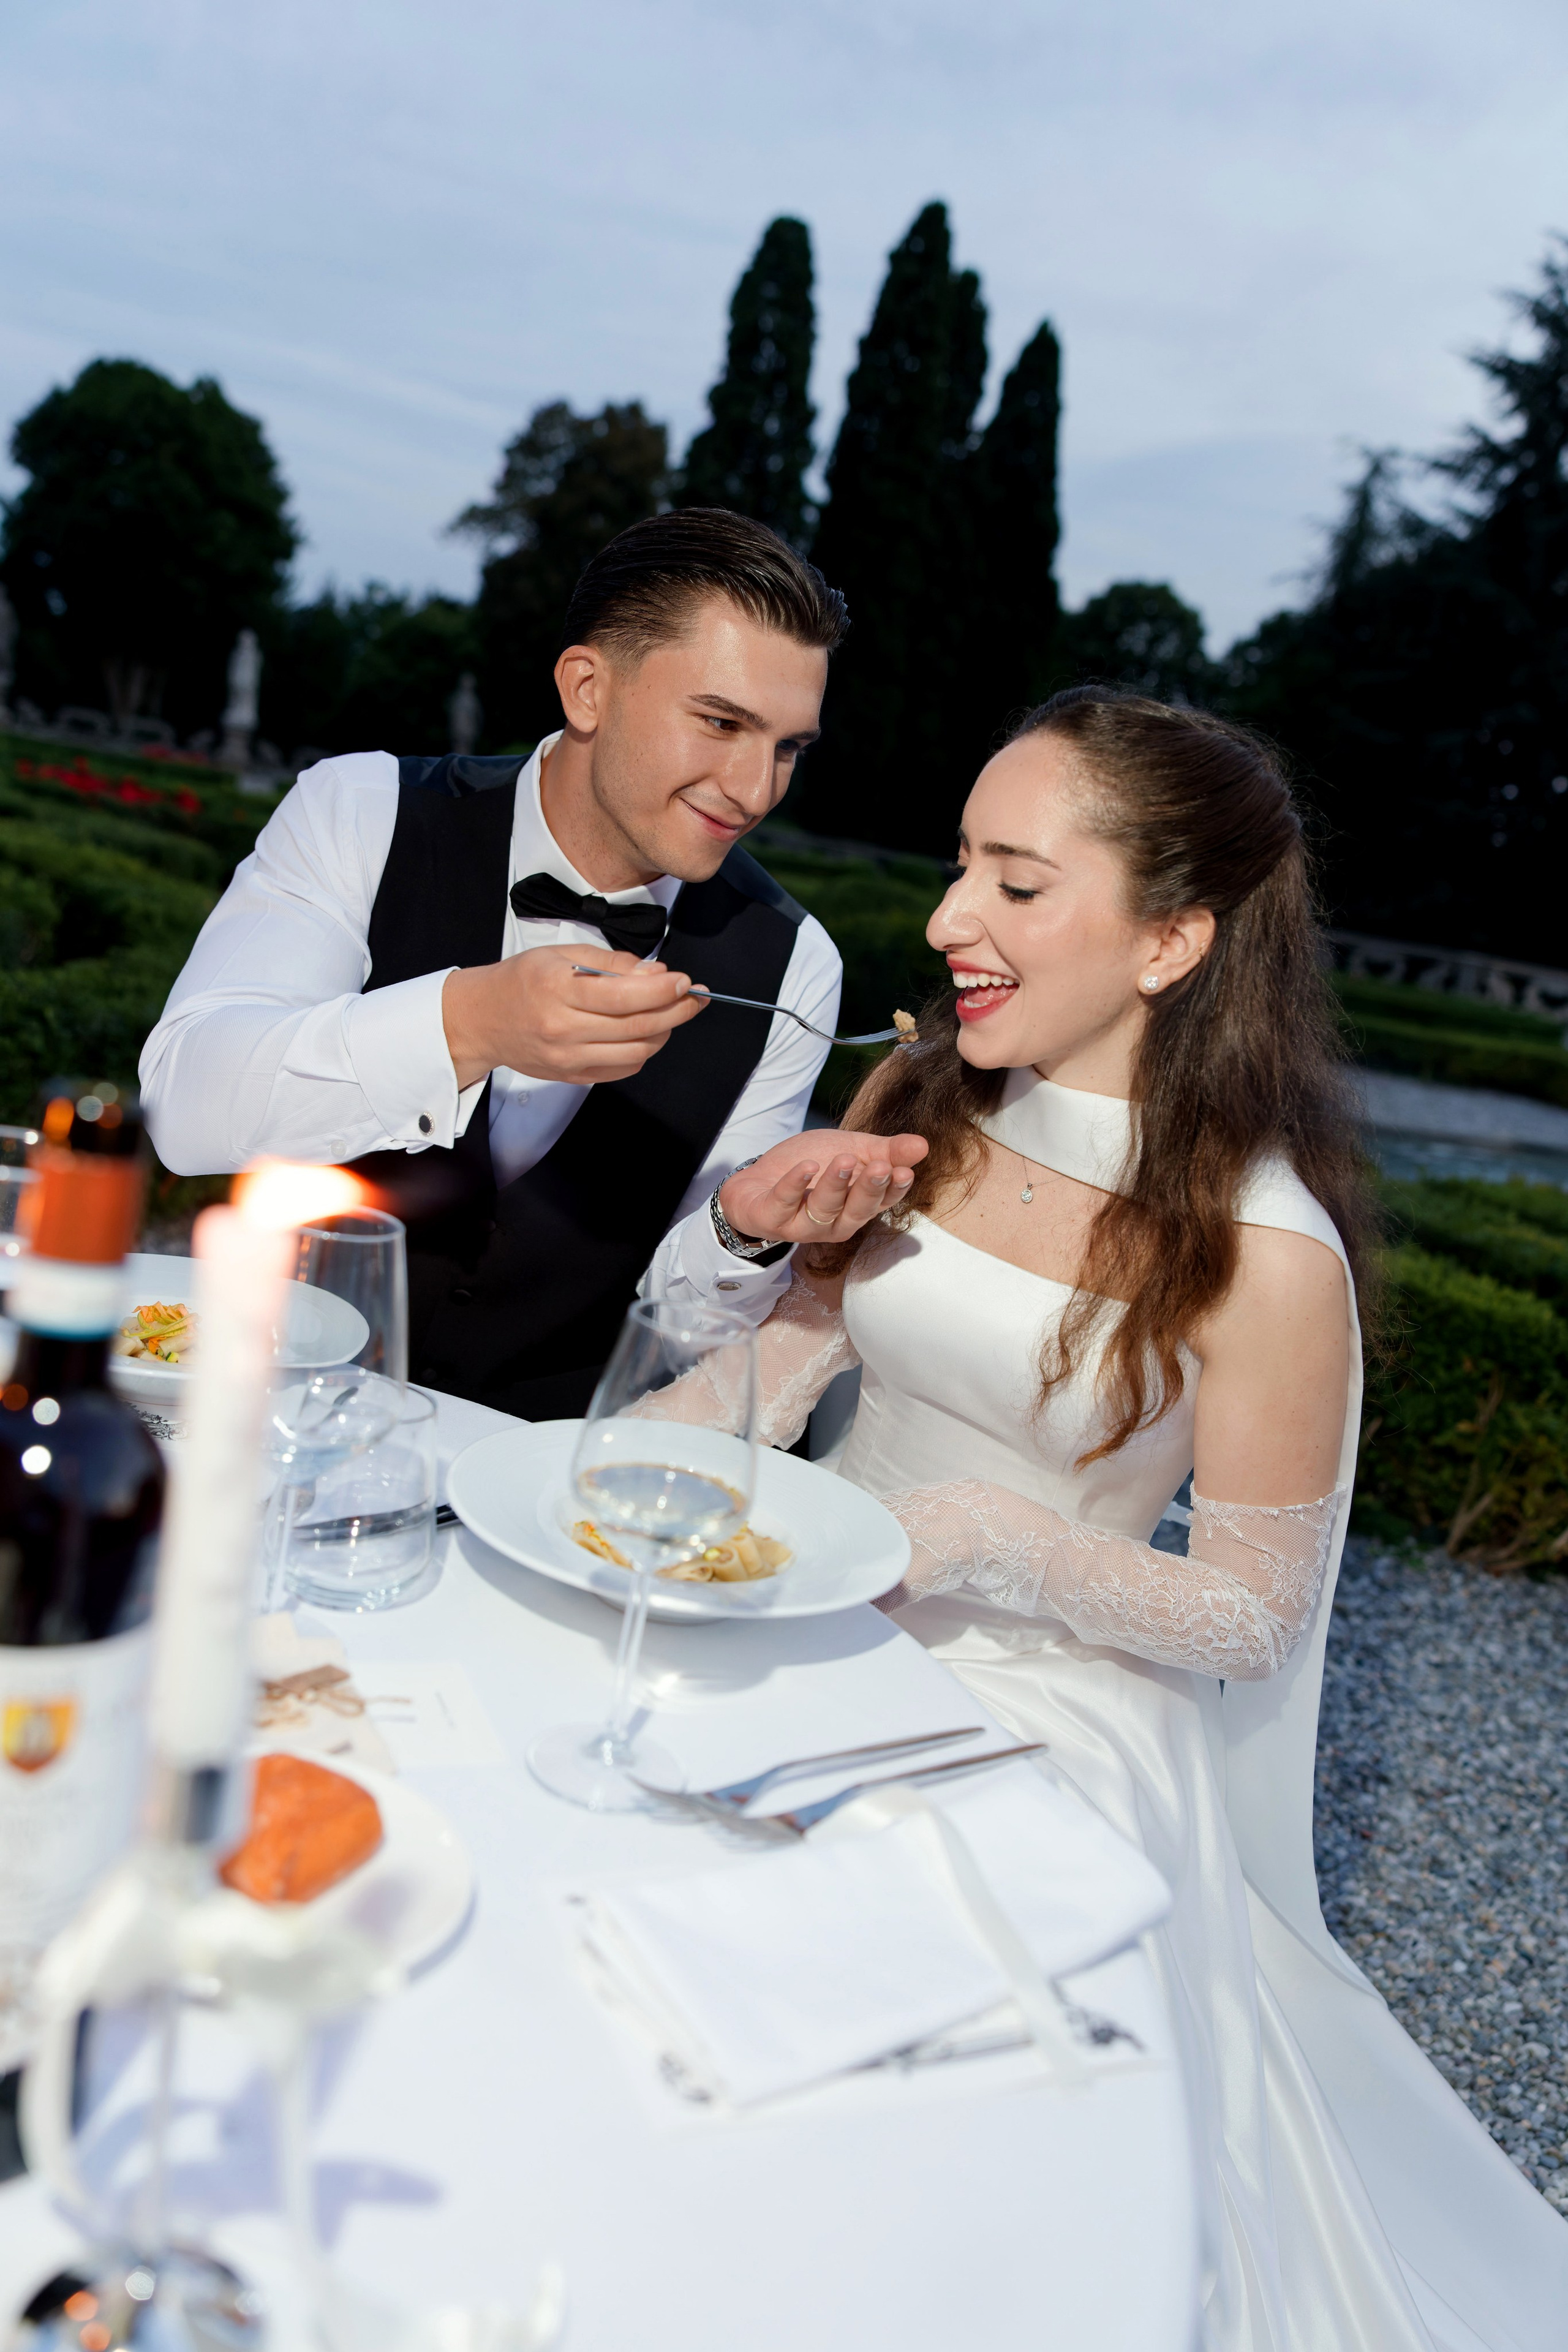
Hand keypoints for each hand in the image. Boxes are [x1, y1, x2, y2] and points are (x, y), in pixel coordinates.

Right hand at [441, 946, 706, 1088]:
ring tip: (671, 1012)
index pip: (624, 996)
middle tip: (695, 998)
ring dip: (664, 1032)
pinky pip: (623, 1068)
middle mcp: (564, 1029)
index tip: (685, 981)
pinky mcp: (573, 1076)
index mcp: (559, 990)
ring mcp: (569, 1058)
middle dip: (676, 1011)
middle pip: (637, 1027)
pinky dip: (643, 1051)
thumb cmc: (521, 981)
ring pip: (636, 1052)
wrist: (483, 1020)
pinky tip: (645, 1032)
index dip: (663, 990)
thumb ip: (611, 963)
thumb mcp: (562, 954)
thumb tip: (655, 973)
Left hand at [717, 1128, 929, 1249]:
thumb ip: (886, 1150)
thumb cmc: (810, 1168)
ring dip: (835, 1184)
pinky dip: (795, 1184)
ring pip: (824, 1209)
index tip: (904, 1171)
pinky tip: (806, 1166)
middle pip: (857, 1210)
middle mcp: (835, 1222)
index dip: (894, 1189)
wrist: (758, 1180)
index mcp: (857, 1206)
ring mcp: (804, 1225)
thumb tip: (923, 1145)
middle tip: (881, 1166)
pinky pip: (786, 1204)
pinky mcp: (773, 1219)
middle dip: (869, 1188)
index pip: (883, 1201)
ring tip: (844, 1160)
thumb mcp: (852, 1150)